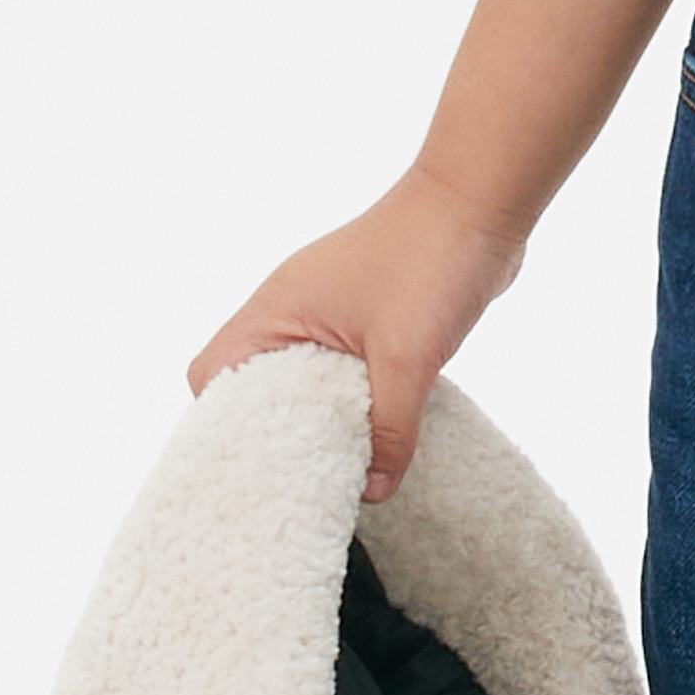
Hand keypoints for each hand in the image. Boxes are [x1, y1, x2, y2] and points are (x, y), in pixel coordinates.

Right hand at [187, 165, 522, 500]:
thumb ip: (389, 429)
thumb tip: (374, 493)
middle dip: (273, 435)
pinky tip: (375, 437)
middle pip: (255, 386)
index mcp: (276, 311)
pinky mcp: (367, 319)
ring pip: (304, 382)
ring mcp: (329, 313)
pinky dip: (351, 405)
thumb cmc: (430, 260)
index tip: (245, 471)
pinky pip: (343, 373)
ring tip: (335, 472)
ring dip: (318, 422)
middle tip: (294, 485)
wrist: (482, 202)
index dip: (219, 426)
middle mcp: (292, 311)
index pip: (213, 375)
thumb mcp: (407, 358)